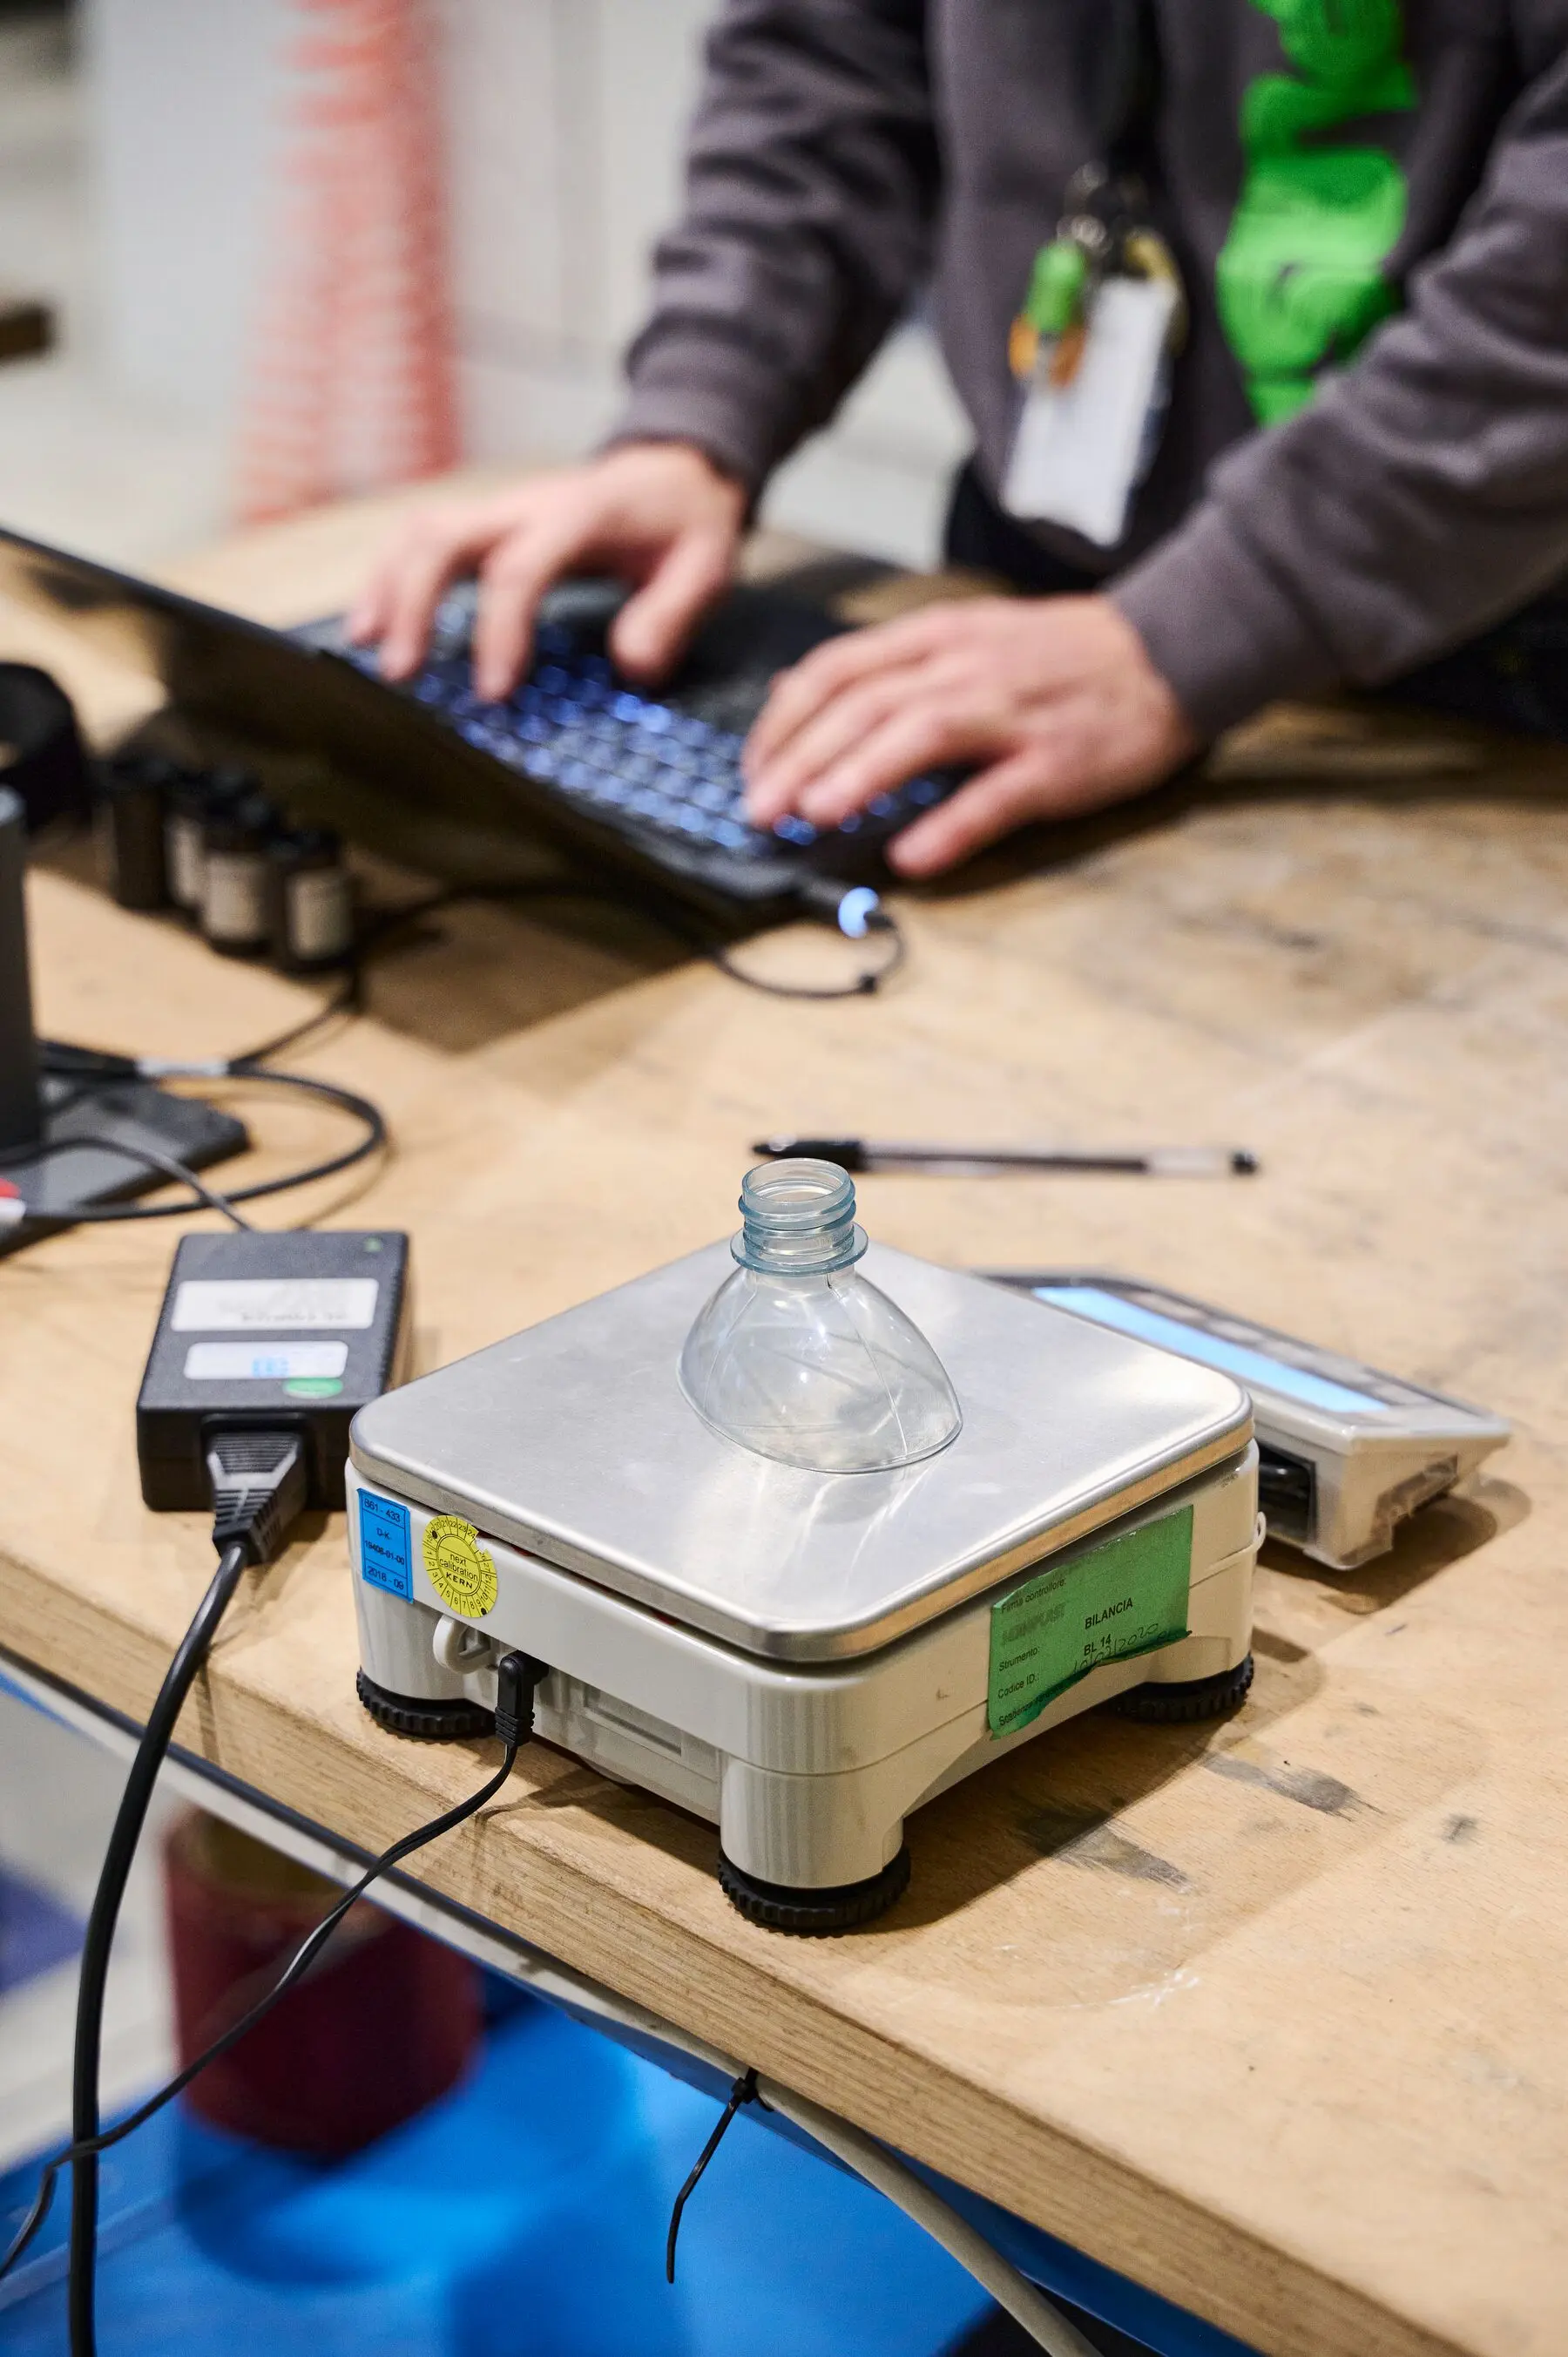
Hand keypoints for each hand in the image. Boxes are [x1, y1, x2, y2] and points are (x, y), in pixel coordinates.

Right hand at [347, 442, 746, 699]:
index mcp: (579, 515)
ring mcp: (500, 510)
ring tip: (366, 648)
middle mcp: (526, 506)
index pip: (519, 568)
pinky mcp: (487, 523)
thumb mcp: (708, 566)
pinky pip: (421, 541)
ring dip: (386, 588)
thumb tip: (630, 666)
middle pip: (444, 538)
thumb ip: (673, 614)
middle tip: (402, 672)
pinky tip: (372, 623)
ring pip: (420, 533)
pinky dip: (389, 579)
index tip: (493, 693)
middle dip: (414, 603)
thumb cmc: (686, 524)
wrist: (674, 470)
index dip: (500, 630)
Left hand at [743, 595, 1199, 876]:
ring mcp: (1013, 713)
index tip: (751, 770)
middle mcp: (966, 667)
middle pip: (864, 704)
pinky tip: (910, 857)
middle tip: (759, 810)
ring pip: (920, 734)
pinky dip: (949, 827)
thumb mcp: (969, 638)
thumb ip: (894, 672)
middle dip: (800, 757)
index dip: (783, 722)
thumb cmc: (1062, 656)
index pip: (836, 669)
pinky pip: (996, 796)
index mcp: (937, 637)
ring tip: (813, 817)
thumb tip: (808, 711)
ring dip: (858, 775)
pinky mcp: (1057, 762)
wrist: (1171, 647)